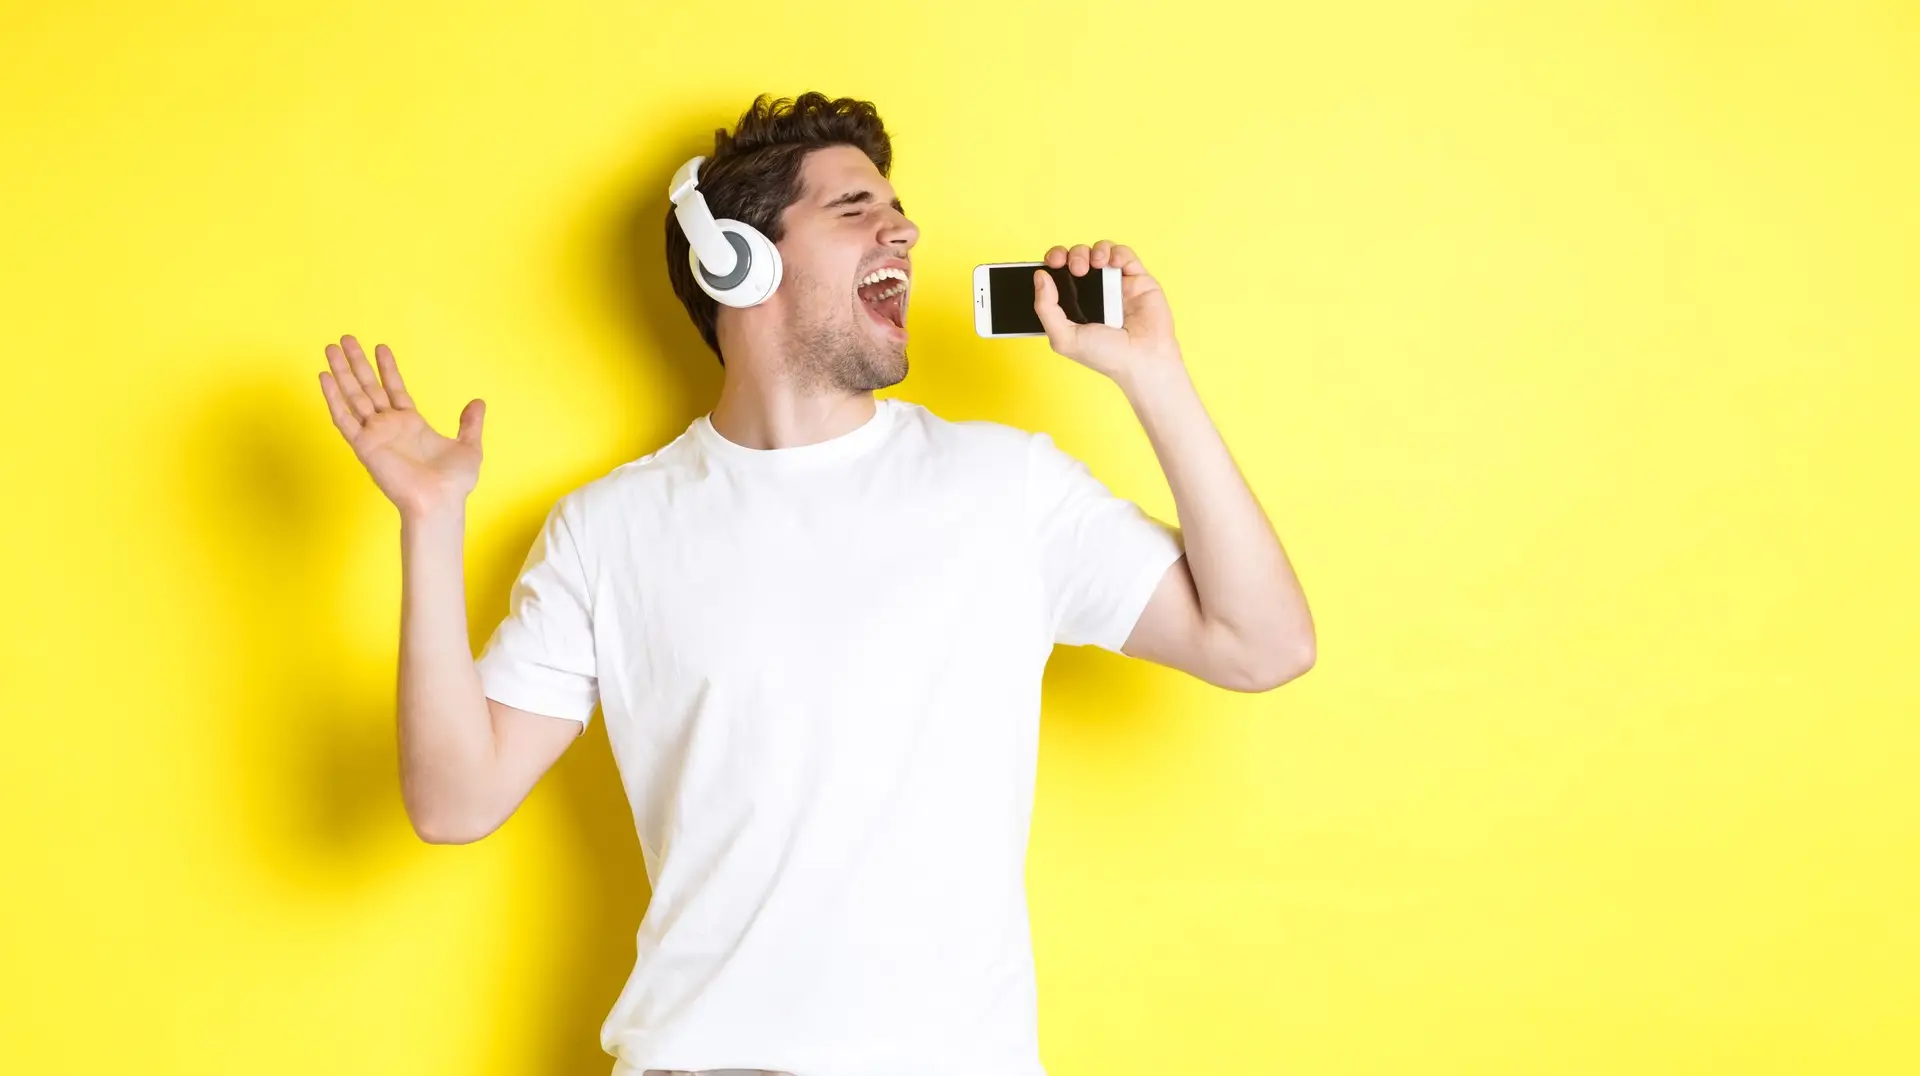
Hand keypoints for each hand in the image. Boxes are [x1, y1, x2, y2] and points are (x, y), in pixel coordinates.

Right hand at [318, 335, 484, 517]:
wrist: (440, 501)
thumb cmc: (453, 483)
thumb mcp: (469, 446)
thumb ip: (470, 423)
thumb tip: (479, 403)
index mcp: (411, 424)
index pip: (394, 388)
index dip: (387, 368)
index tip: (380, 347)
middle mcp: (389, 427)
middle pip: (368, 387)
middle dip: (357, 363)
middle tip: (345, 338)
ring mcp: (374, 434)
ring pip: (353, 396)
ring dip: (341, 372)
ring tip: (331, 348)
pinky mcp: (364, 445)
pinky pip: (343, 418)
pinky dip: (333, 397)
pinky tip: (325, 376)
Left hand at [1032, 240, 1181, 382]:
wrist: (1143, 360)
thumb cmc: (1106, 356)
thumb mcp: (1064, 338)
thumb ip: (1046, 308)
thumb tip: (1039, 276)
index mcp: (1074, 305)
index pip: (1058, 274)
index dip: (1054, 261)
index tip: (1052, 262)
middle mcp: (1094, 292)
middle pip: (1078, 257)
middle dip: (1074, 254)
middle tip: (1076, 268)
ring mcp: (1116, 284)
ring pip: (1101, 251)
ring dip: (1095, 250)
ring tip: (1095, 264)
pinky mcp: (1138, 279)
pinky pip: (1125, 255)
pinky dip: (1117, 252)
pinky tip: (1113, 263)